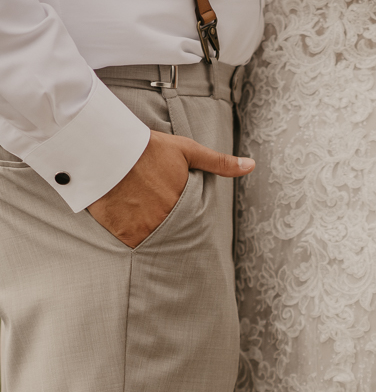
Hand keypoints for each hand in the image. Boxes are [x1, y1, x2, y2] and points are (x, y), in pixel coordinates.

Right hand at [87, 130, 254, 247]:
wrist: (107, 148)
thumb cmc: (149, 148)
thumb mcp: (187, 151)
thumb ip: (219, 163)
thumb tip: (251, 166)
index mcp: (184, 207)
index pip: (194, 227)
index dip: (187, 221)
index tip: (176, 212)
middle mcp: (166, 223)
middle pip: (173, 236)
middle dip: (169, 229)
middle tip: (158, 214)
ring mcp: (143, 231)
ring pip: (153, 241)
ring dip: (150, 233)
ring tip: (141, 215)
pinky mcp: (122, 234)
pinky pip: (132, 243)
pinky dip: (131, 235)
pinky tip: (127, 219)